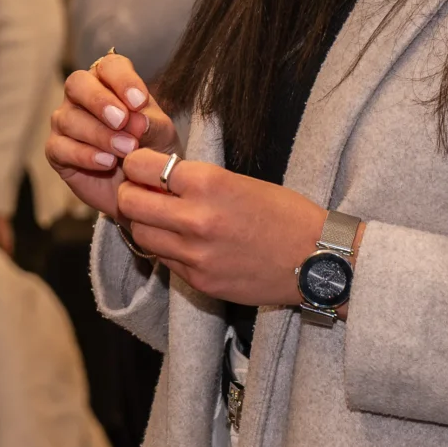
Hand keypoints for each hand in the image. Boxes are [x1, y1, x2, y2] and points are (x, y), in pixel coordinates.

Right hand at [45, 53, 176, 222]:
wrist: (140, 188)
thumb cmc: (151, 150)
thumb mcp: (162, 136)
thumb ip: (152, 125)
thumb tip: (137, 120)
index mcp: (109, 81)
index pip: (109, 66)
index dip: (122, 80)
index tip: (139, 102)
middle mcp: (82, 96)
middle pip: (77, 83)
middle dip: (99, 101)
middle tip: (122, 120)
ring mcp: (65, 121)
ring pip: (69, 118)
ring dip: (99, 134)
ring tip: (126, 149)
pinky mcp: (57, 150)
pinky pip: (61, 147)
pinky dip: (84, 155)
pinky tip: (107, 162)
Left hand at [115, 147, 338, 308]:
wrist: (317, 260)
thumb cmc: (284, 213)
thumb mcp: (238, 181)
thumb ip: (194, 180)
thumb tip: (153, 177)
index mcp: (208, 183)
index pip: (141, 167)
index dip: (136, 165)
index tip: (141, 167)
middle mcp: (196, 219)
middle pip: (130, 203)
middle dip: (130, 194)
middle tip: (142, 192)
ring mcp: (195, 255)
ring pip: (141, 234)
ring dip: (145, 223)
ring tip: (163, 218)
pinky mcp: (199, 281)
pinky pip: (164, 261)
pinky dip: (166, 248)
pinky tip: (184, 242)